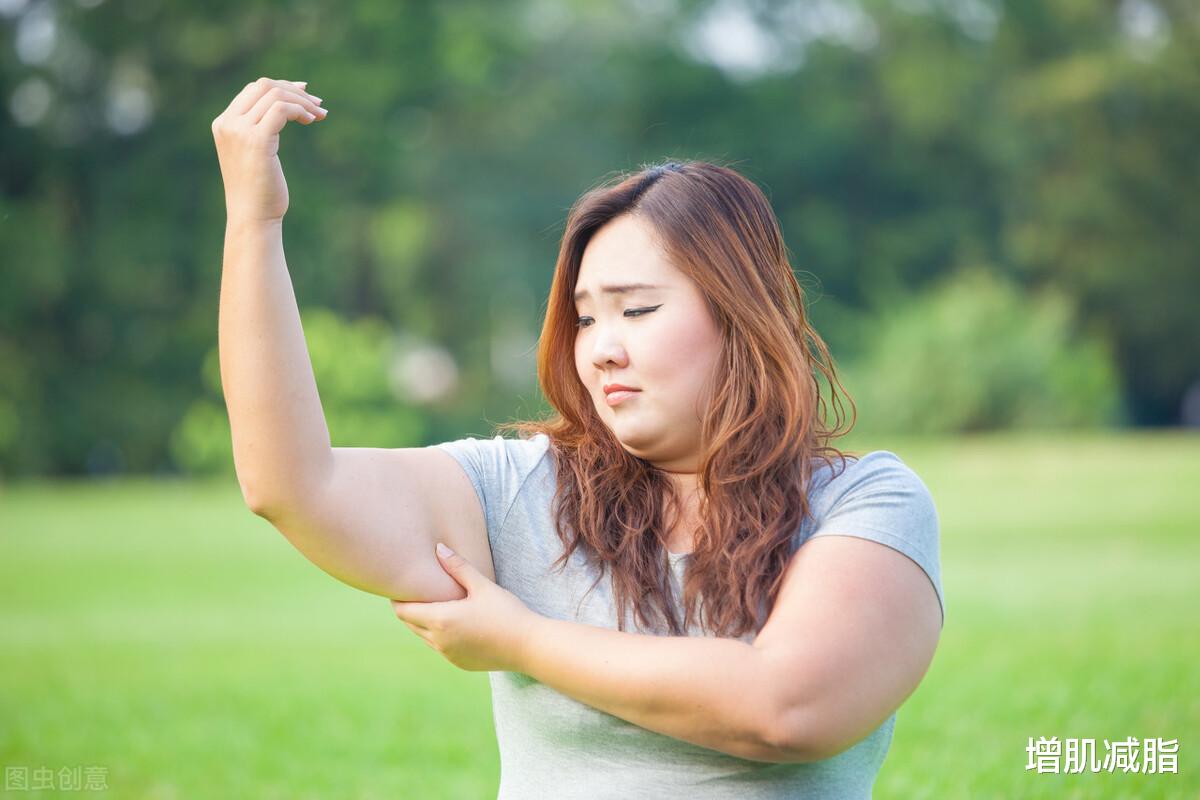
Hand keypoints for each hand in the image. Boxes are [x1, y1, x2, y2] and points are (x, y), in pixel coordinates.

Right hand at [211, 76, 327, 222]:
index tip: (306, 94)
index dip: (282, 87)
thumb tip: (288, 106)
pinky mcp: (257, 140)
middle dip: (295, 91)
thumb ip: (262, 128)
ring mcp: (240, 131)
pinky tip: (311, 121)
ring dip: (303, 102)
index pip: (253, 89)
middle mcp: (228, 123)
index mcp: (223, 123)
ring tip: (320, 115)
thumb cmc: (259, 191)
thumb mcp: (257, 153)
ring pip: (275, 95)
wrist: (252, 217)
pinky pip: (282, 109)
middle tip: (319, 105)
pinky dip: (300, 110)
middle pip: (264, 86)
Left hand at [391, 543, 539, 672]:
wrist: (529, 647)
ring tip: (435, 604)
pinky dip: (439, 634)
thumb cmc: (507, 612)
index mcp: (441, 620)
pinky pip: (439, 647)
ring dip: (424, 622)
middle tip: (416, 592)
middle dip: (409, 608)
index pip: (403, 611)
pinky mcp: (459, 663)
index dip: (398, 599)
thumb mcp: (482, 586)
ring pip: (424, 636)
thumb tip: (438, 548)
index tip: (401, 586)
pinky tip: (454, 622)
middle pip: (410, 624)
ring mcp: (448, 655)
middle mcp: (439, 641)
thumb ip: (458, 567)